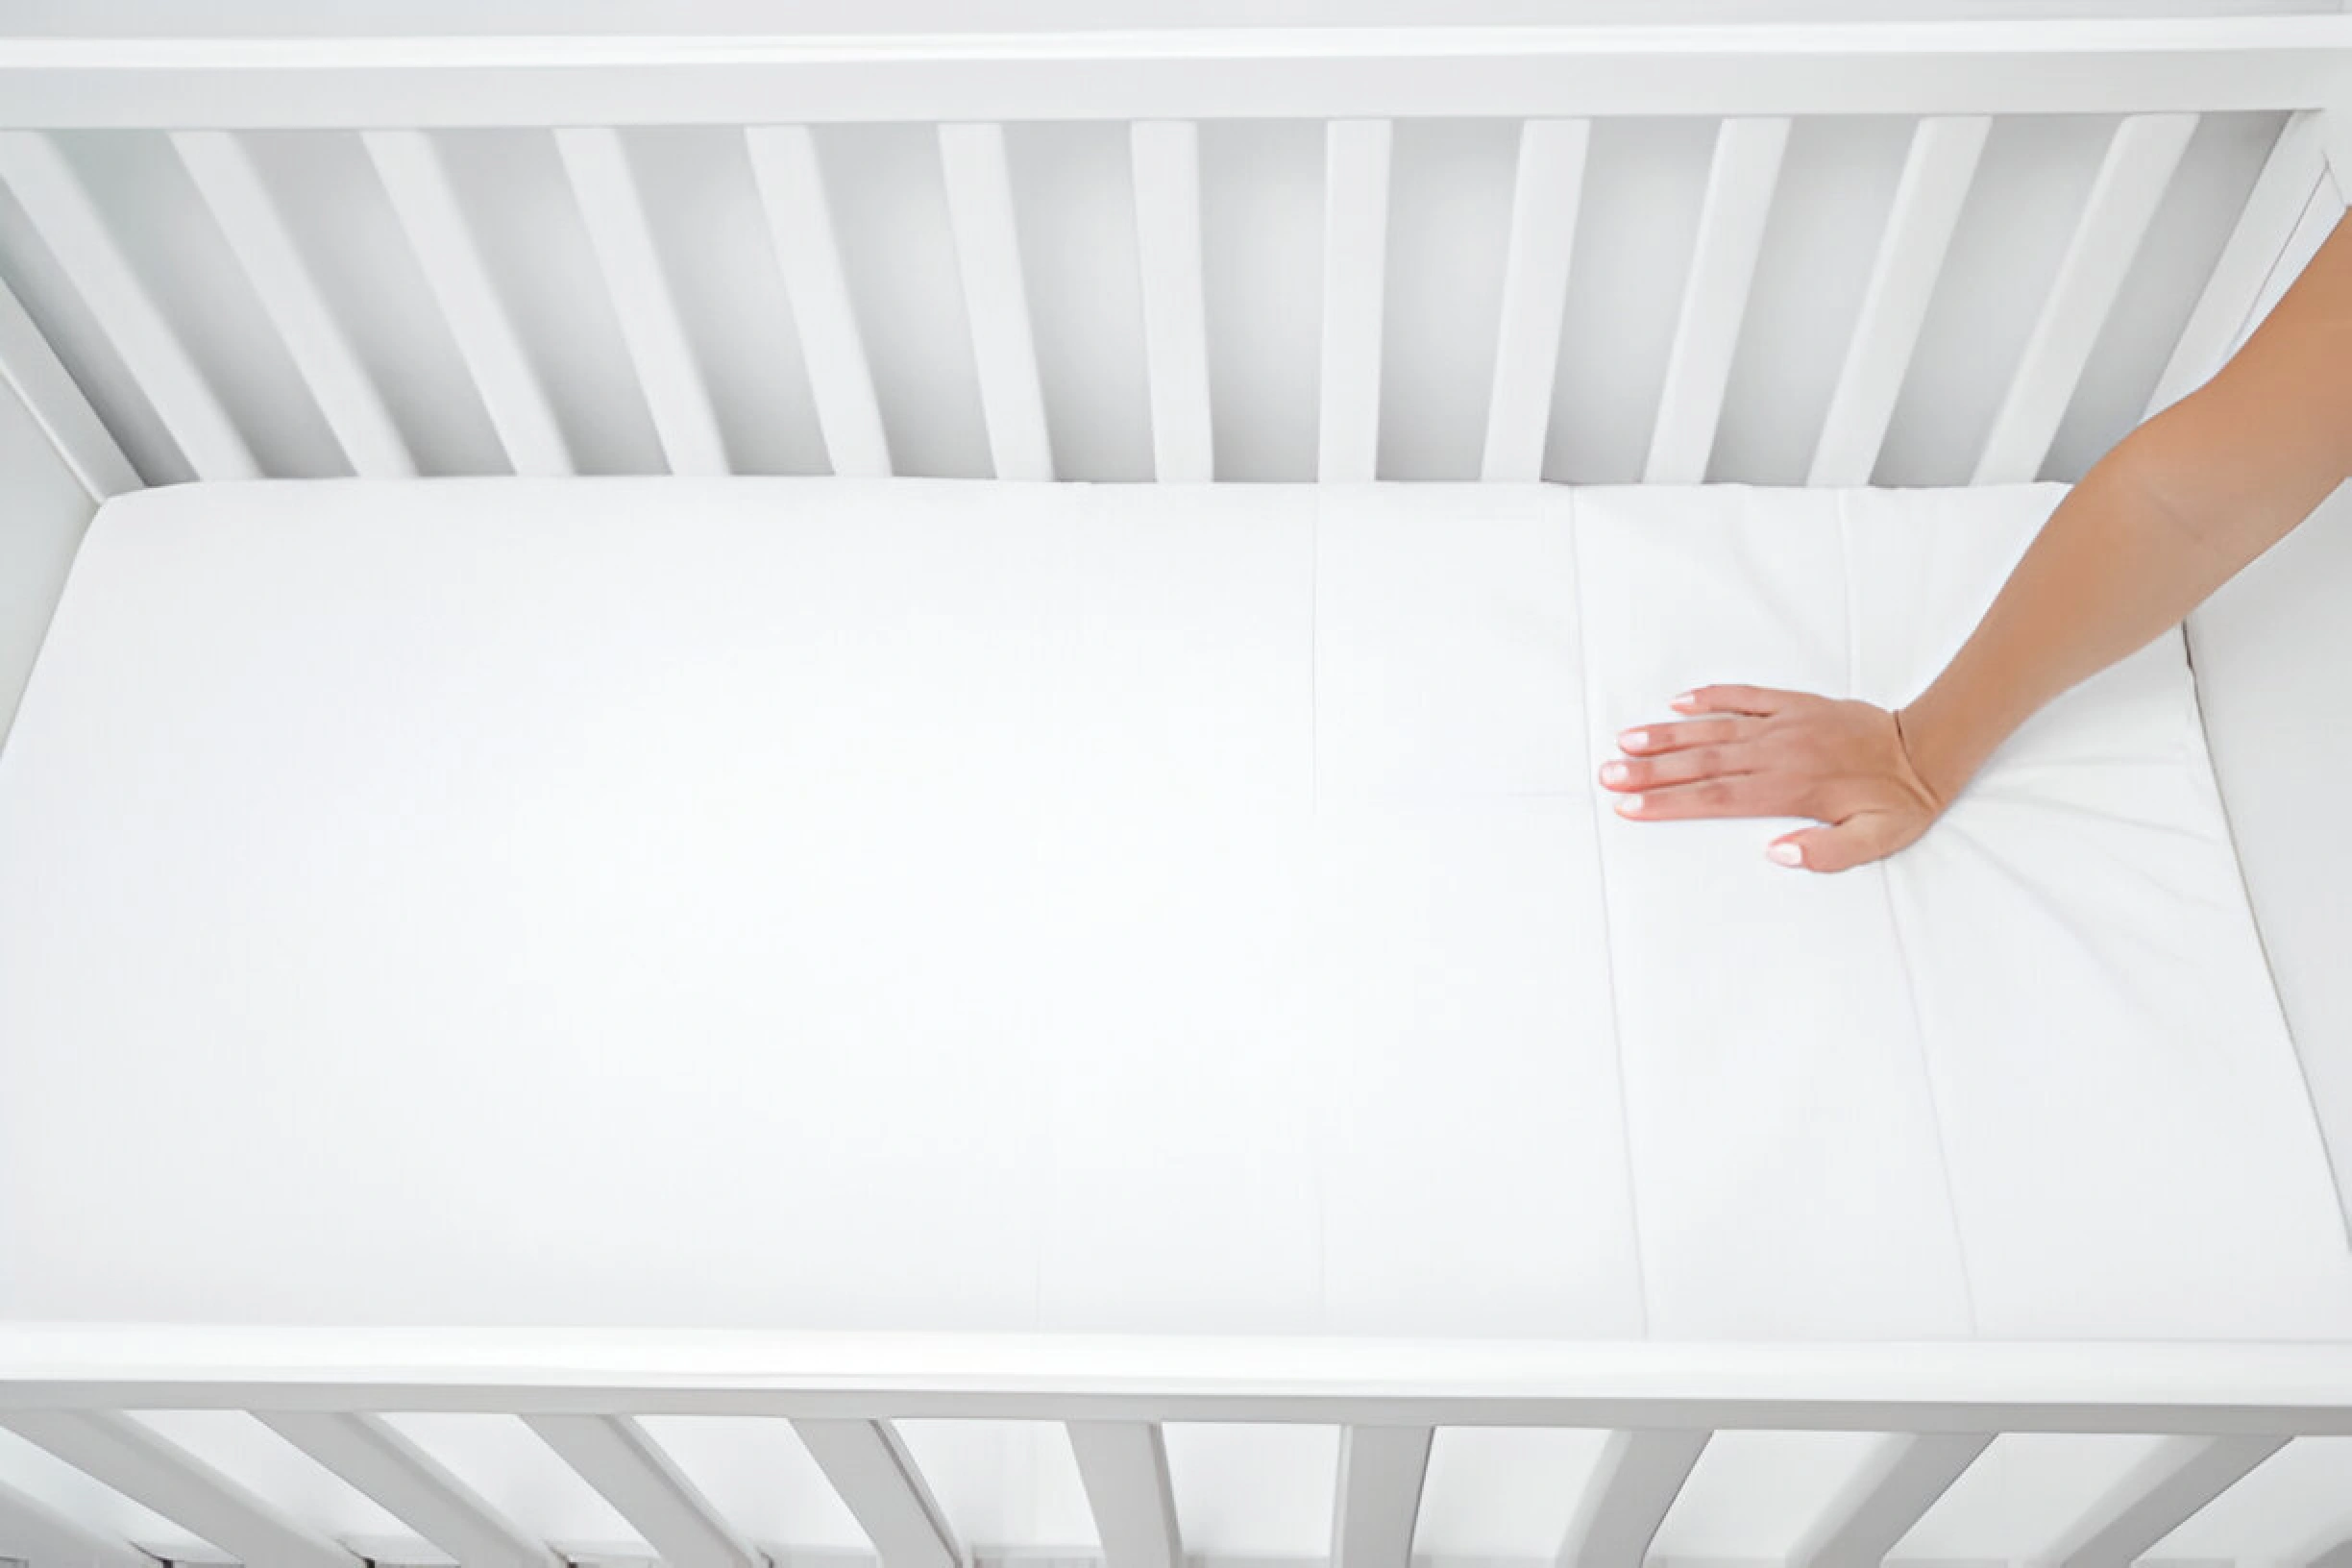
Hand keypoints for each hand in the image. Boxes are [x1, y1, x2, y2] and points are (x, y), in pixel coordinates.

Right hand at [1596, 684, 1949, 872]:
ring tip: (1625, 741)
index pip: (1718, 798)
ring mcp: (1783, 724)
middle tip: (1607, 776)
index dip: (1670, 803)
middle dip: (1650, 771)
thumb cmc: (1900, 802)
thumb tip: (1775, 853)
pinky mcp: (1793, 704)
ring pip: (1714, 729)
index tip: (1631, 808)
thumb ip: (1827, 852)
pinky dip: (1710, 697)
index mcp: (1792, 789)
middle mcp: (1779, 752)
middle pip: (1703, 763)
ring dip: (1667, 735)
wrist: (1927, 747)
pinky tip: (1678, 703)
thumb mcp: (1877, 841)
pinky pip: (1744, 696)